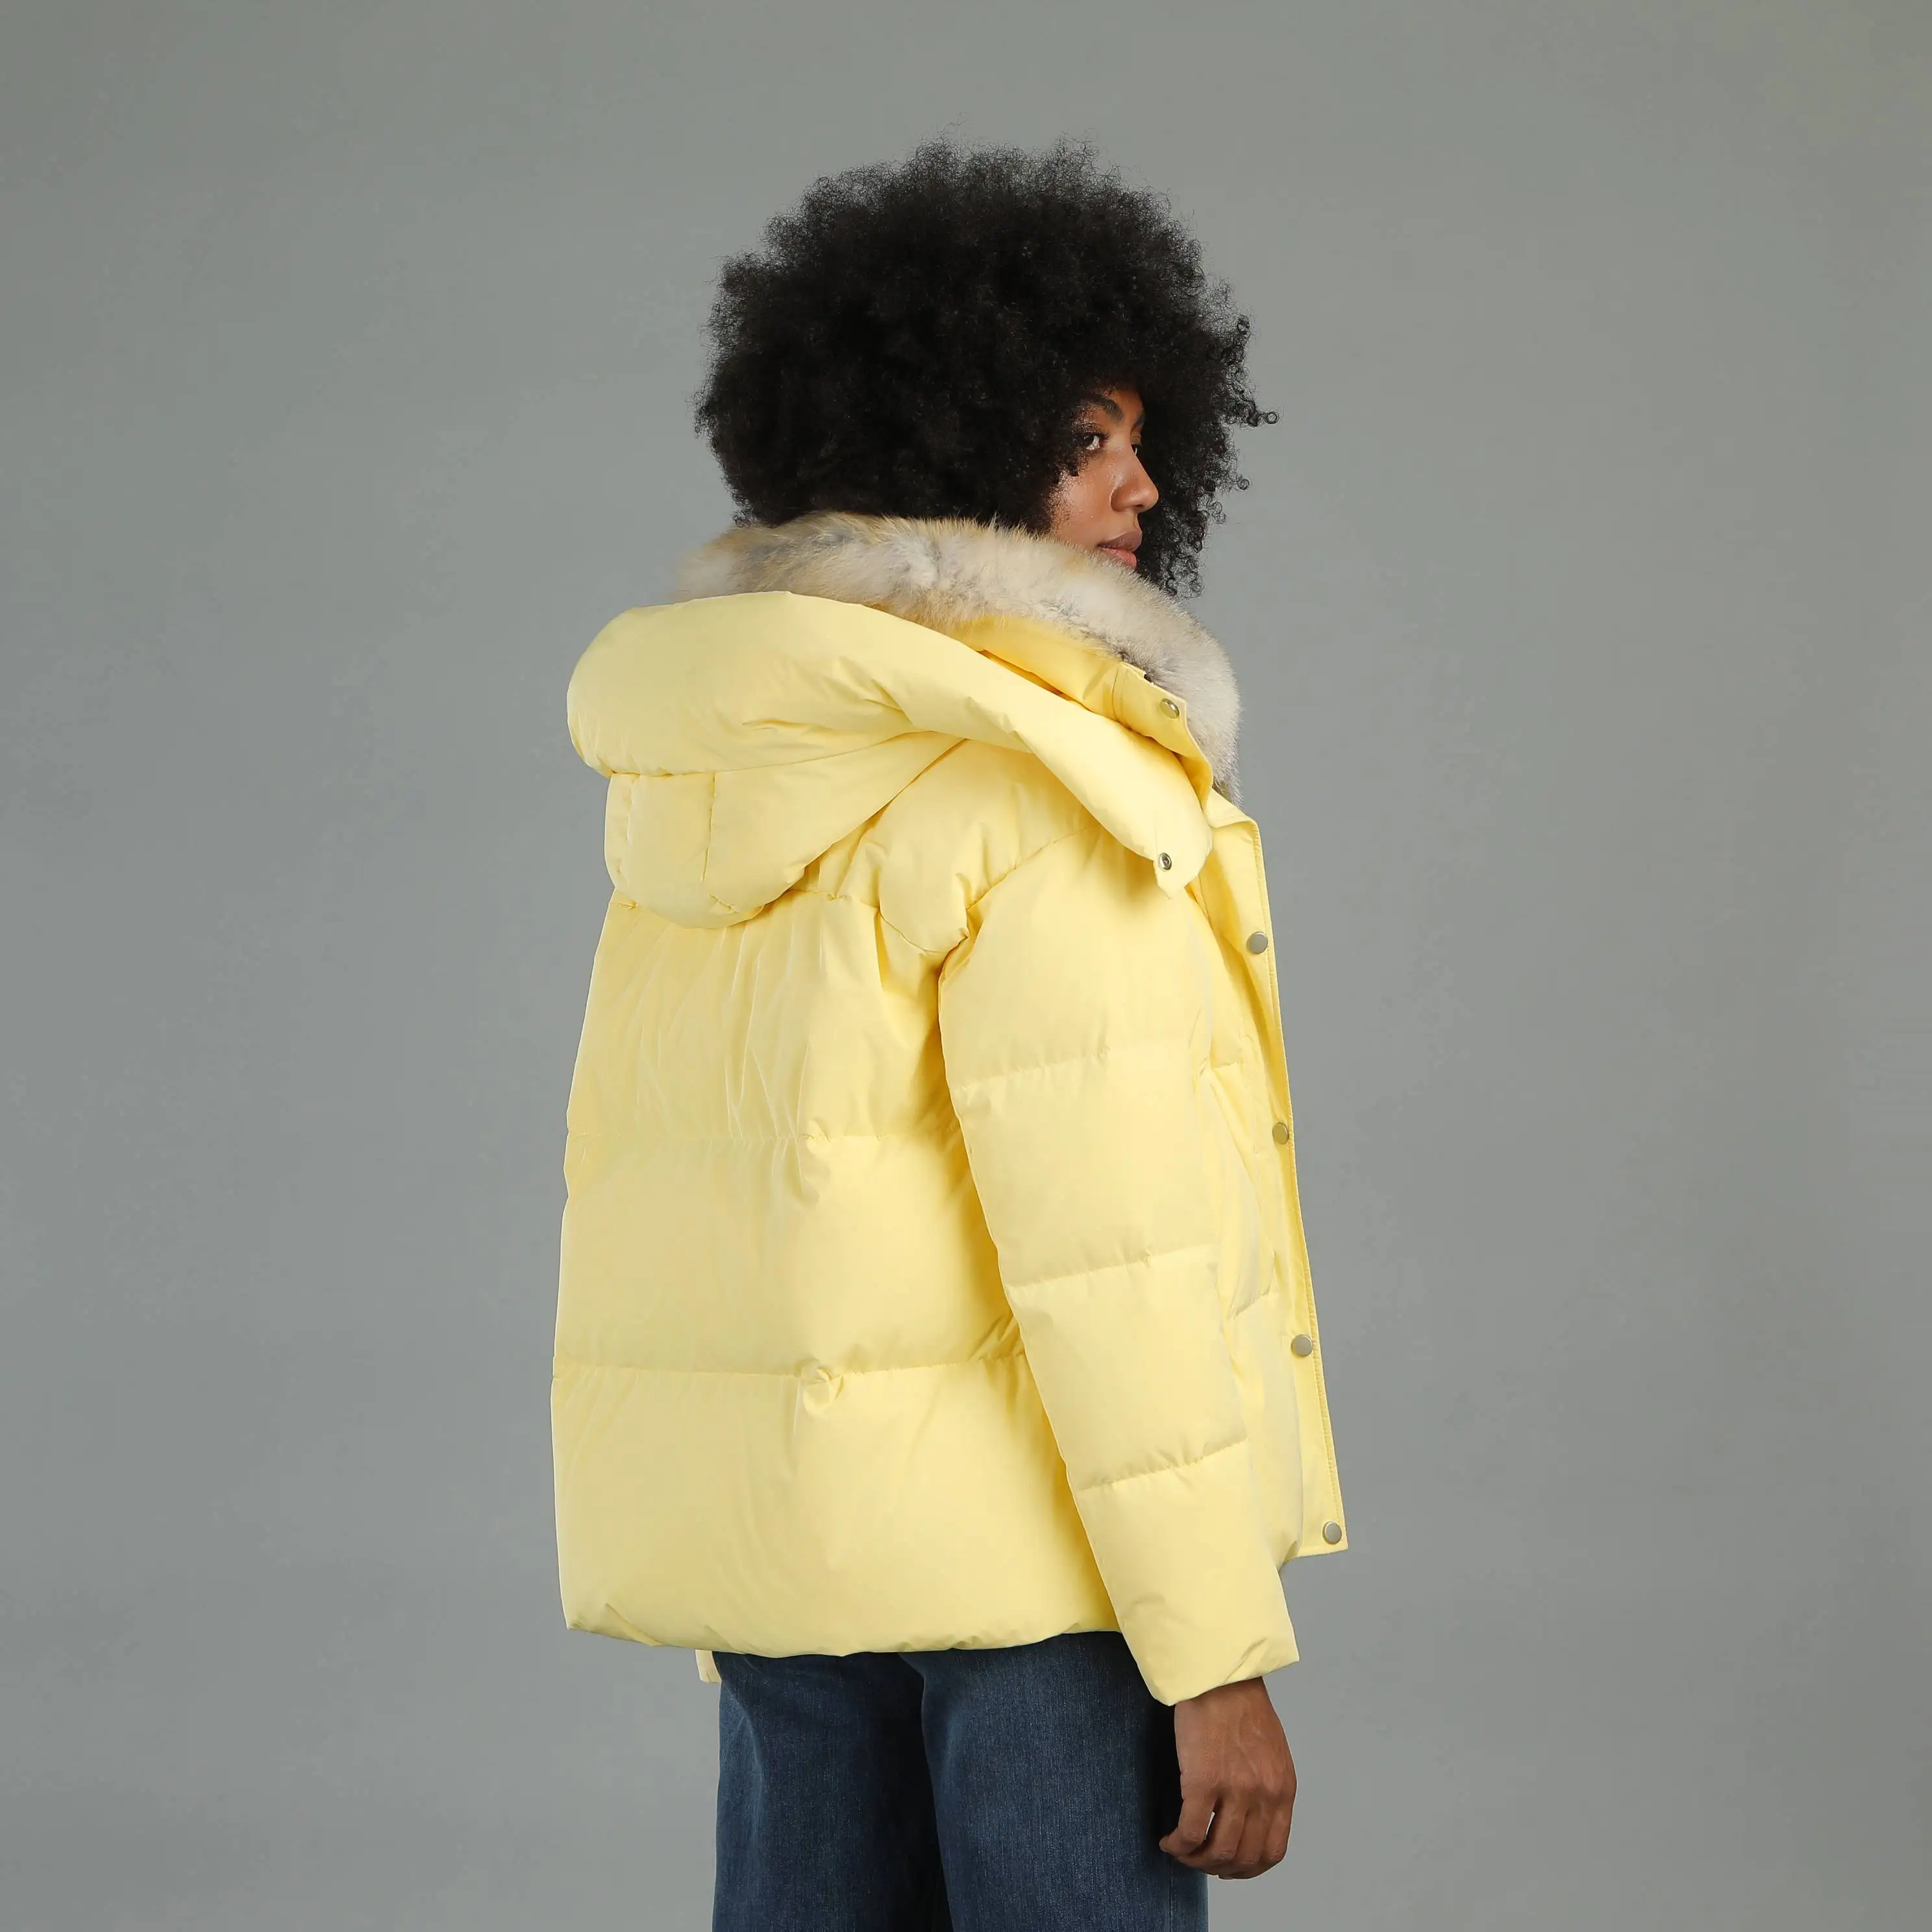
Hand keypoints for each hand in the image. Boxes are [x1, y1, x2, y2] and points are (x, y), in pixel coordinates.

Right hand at [1158, 1676, 1295, 1878]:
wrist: (1218, 1672)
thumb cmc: (1238, 1704)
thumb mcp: (1269, 1751)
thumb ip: (1266, 1787)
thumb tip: (1248, 1822)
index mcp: (1282, 1788)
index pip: (1272, 1852)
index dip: (1248, 1869)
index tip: (1229, 1866)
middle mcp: (1263, 1794)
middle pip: (1243, 1858)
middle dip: (1218, 1867)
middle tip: (1198, 1859)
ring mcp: (1234, 1790)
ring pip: (1217, 1852)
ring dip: (1194, 1860)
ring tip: (1180, 1850)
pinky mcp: (1202, 1781)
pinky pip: (1190, 1833)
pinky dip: (1178, 1845)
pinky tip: (1168, 1839)